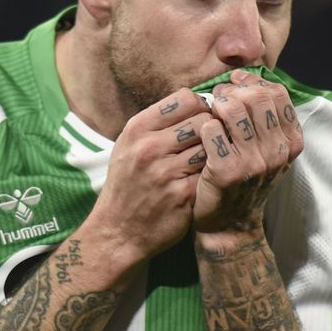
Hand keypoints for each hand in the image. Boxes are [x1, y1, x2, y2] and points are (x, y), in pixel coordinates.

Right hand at [80, 89, 214, 269]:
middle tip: (208, 144)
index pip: (185, 98)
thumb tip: (195, 101)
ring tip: (205, 163)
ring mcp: (165, 172)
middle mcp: (149, 147)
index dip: (200, 107)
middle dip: (211, 130)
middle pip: (203, 120)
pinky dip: (211, 176)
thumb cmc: (128, 185)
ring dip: (213, 154)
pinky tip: (204, 182)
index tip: (199, 121)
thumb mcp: (129, 146)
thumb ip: (158, 123)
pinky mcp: (182, 195)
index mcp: (137, 129)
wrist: (118, 232)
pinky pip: (211, 173)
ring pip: (211, 146)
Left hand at [193, 70, 302, 238]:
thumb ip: (265, 117)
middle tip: (219, 100)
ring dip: (216, 107)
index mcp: (292, 141)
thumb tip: (246, 77)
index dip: (252, 82)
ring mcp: (255, 163)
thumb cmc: (245, 180)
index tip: (236, 87)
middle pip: (255, 96)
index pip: (276, 92)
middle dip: (232, 91)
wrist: (230, 225)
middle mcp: (278, 151)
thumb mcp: (268, 150)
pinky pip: (211, 129)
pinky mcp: (227, 172)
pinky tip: (202, 138)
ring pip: (233, 109)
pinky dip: (203, 127)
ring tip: (211, 116)